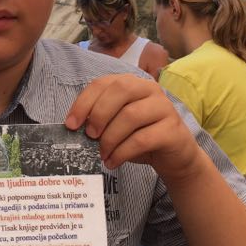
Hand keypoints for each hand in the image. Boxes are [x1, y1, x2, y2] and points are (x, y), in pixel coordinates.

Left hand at [65, 73, 199, 181]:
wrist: (174, 157)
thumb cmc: (140, 137)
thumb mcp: (117, 124)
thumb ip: (100, 119)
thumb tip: (74, 127)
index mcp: (132, 83)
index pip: (103, 83)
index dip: (84, 102)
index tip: (70, 124)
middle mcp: (150, 90)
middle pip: (120, 91)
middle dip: (99, 114)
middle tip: (89, 136)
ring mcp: (164, 108)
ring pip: (131, 116)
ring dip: (110, 138)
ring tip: (102, 154)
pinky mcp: (172, 130)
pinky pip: (142, 139)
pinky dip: (122, 153)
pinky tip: (113, 162)